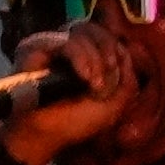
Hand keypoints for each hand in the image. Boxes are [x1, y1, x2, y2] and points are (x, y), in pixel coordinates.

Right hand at [0, 22, 139, 164]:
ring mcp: (50, 44)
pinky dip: (82, 59)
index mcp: (81, 55)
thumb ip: (127, 80)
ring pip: (83, 32)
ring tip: (94, 86)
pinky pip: (68, 43)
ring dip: (97, 61)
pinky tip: (85, 78)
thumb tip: (127, 52)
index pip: (103, 35)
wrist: (43, 136)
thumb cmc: (73, 122)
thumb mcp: (113, 106)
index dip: (116, 49)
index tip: (117, 75)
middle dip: (109, 53)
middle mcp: (64, 45)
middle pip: (94, 28)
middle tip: (106, 81)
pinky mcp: (37, 46)